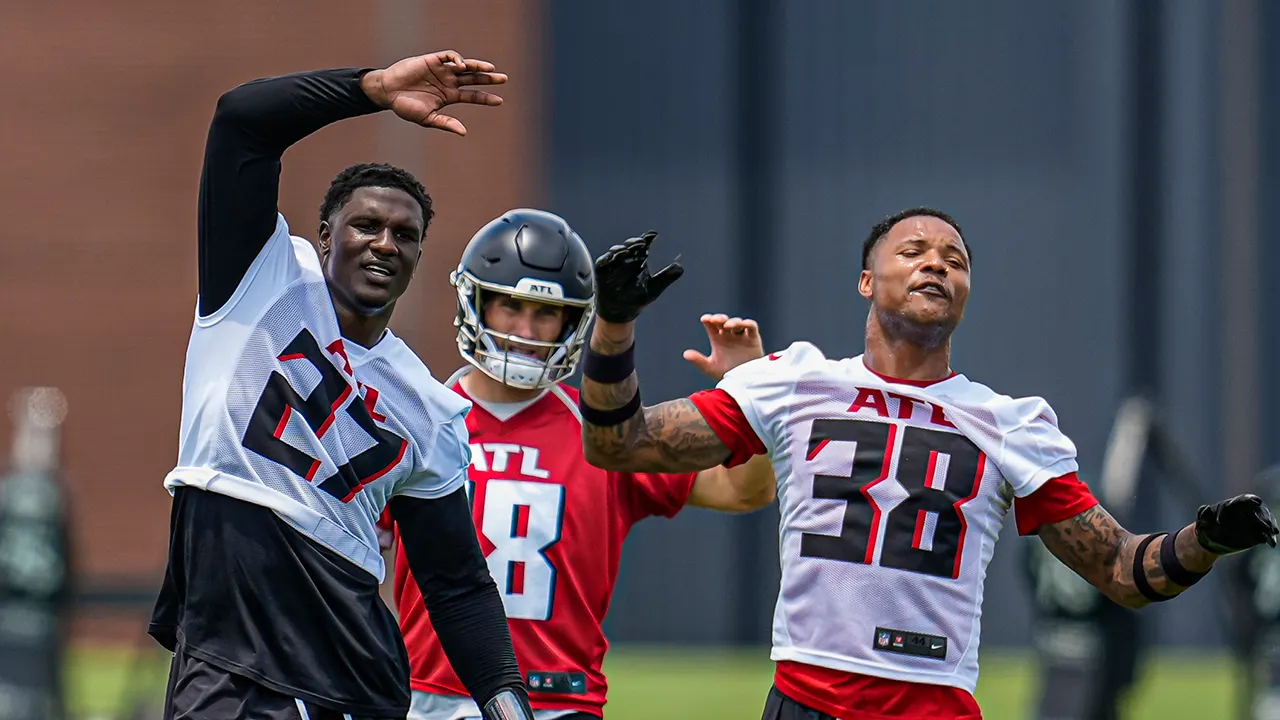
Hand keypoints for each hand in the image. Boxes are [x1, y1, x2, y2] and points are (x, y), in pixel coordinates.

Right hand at [361, 50, 506, 134]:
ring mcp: (441, 71)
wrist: (387, 93)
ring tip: (491, 70)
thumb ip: (445, 123)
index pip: (472, 96)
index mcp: (449, 96)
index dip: (486, 97)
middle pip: (473, 79)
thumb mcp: (427, 119)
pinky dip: (457, 59)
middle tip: (504, 79)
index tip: (500, 101)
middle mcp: (448, 82)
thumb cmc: (405, 107)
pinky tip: (462, 66)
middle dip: (489, 78)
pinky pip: (449, 57)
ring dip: (478, 67)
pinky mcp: (432, 60)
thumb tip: (463, 132)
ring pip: (465, 67)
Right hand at [593, 231, 682, 323]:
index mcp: (640, 260)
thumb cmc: (636, 298)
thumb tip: (679, 268)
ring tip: (628, 249)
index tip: (653, 236)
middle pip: (631, 246)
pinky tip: (614, 256)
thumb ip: (666, 277)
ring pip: (617, 251)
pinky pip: (604, 261)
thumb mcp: (654, 288)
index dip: (648, 240)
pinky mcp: (602, 270)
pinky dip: (609, 257)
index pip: (644, 246)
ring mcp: (614, 263)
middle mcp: (627, 259)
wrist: (621, 311)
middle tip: (641, 243)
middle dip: (636, 243)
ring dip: (623, 249)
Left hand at [683, 314, 763, 381]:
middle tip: (715, 320)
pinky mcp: (753, 339)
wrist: (744, 384)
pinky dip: (748, 323)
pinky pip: (752, 327)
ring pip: (737, 323)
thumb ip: (698, 360)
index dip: (709, 319)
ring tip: (728, 326)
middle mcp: (729, 335)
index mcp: (717, 339)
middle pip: (723, 321)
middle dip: (720, 318)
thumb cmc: (726, 375)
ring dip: (733, 321)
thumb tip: (685, 354)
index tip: (705, 319)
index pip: (711, 325)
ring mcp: (741, 336)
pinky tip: (743, 324)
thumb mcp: (710, 368)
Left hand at [1194, 494, 1279, 553]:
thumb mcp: (1203, 519)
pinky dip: (1269, 538)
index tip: (1257, 502)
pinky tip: (1270, 543)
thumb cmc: (1206, 525)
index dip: (1251, 500)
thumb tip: (1205, 508)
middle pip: (1260, 511)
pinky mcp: (1257, 534)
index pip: (1245, 500)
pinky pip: (1266, 535)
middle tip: (1267, 523)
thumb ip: (1204, 513)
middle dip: (1265, 516)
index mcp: (1234, 505)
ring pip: (1266, 522)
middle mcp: (1246, 512)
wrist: (1211, 539)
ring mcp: (1253, 523)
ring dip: (1271, 527)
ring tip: (1273, 532)